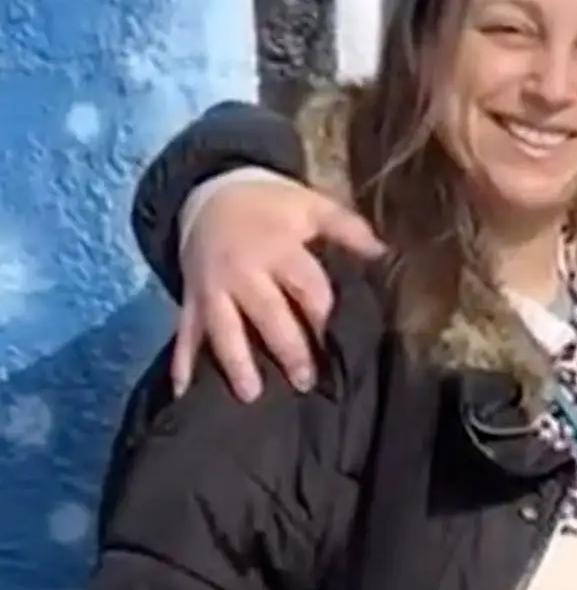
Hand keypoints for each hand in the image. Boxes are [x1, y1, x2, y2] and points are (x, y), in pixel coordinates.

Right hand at [174, 178, 384, 400]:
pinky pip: (184, 332)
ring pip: (223, 328)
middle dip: (287, 348)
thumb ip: (347, 229)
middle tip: (305, 382)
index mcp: (278, 249)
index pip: (306, 287)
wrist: (209, 195)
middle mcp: (243, 271)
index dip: (324, 316)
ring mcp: (212, 287)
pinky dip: (180, 361)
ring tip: (251, 394)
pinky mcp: (191, 299)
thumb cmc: (272, 206)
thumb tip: (383, 254)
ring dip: (236, 362)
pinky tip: (181, 391)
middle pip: (267, 313)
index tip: (340, 344)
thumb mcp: (311, 206)